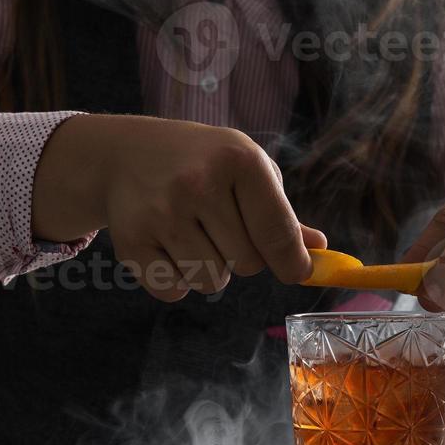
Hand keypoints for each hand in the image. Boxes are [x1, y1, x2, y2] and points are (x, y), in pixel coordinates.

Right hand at [34, 115, 325, 301]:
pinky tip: (167, 247)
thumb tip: (318, 250)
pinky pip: (174, 290)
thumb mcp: (246, 168)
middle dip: (242, 256)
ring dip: (209, 269)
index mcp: (238, 159)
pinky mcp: (131, 240)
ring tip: (193, 234)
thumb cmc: (201, 162)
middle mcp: (198, 183)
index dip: (293, 263)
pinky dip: (176, 281)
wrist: (126, 154)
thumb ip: (281, 213)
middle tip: (220, 227)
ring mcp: (161, 213)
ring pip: (211, 282)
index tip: (297, 272)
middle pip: (248, 265)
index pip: (278, 233)